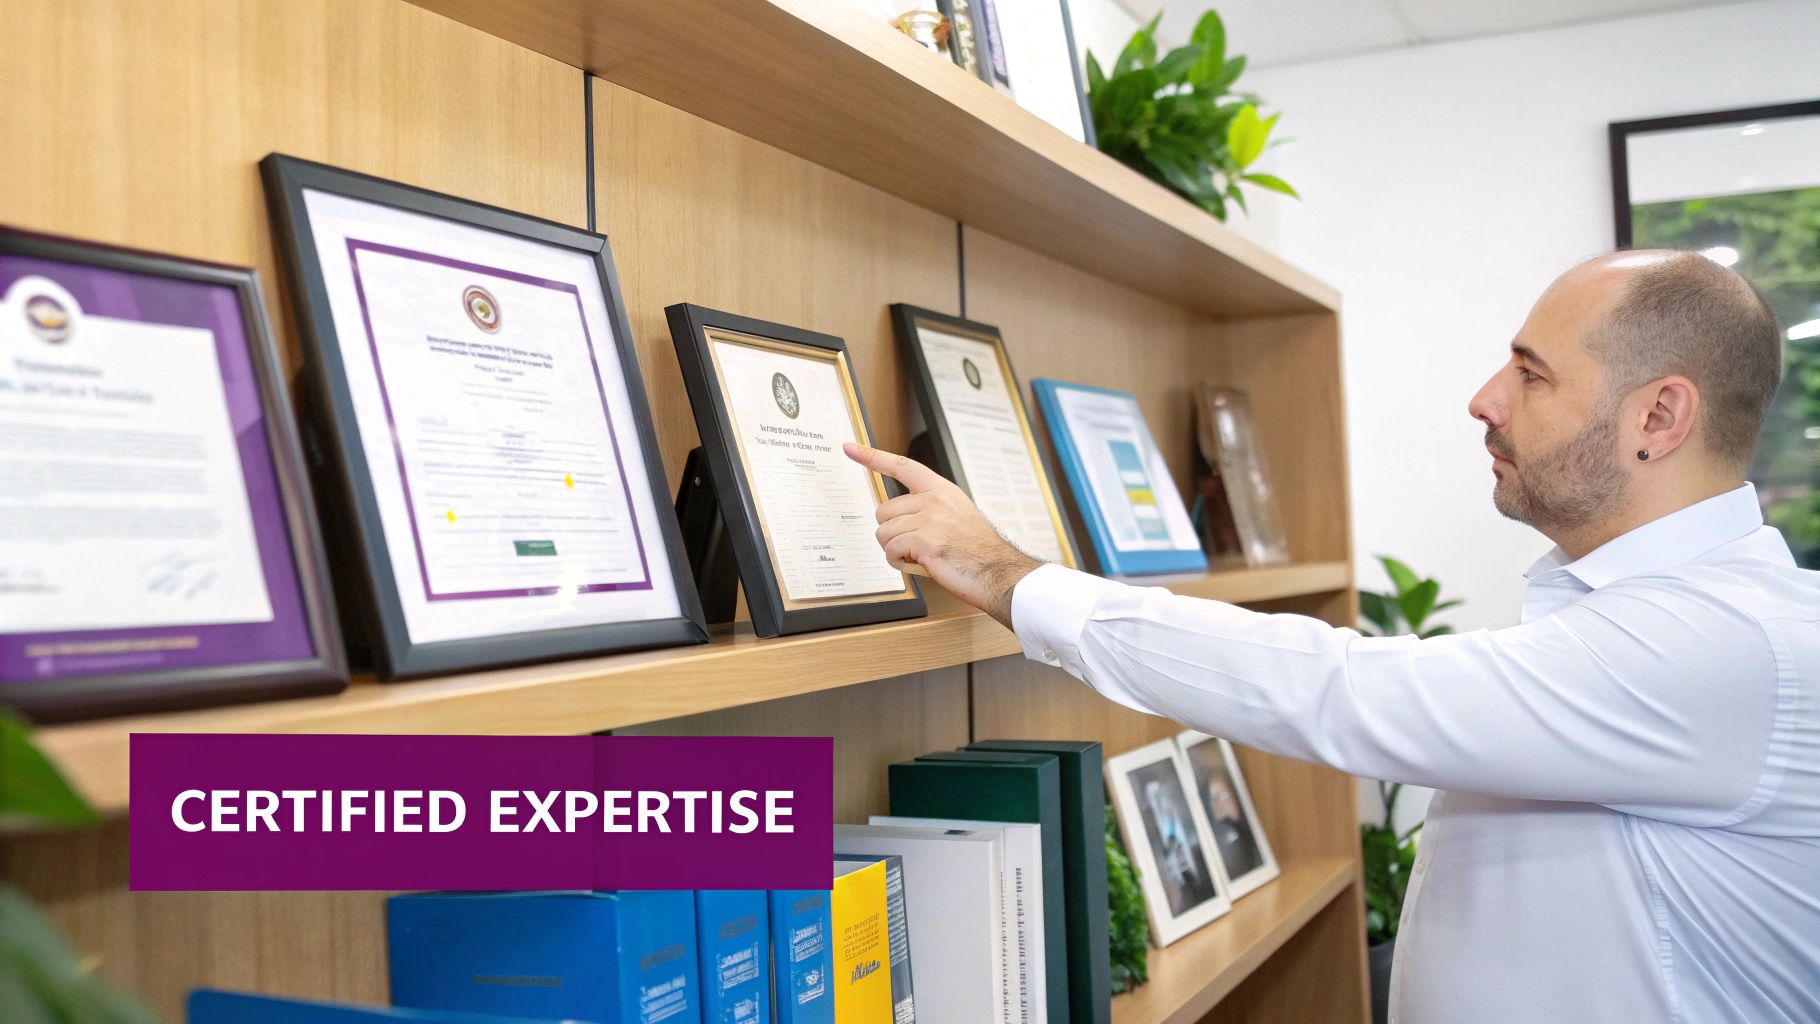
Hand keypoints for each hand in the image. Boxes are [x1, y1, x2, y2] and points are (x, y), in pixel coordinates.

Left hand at [844, 442, 1042, 627]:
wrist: (998, 573)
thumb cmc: (977, 553)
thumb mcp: (956, 518)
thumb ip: (928, 511)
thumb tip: (896, 520)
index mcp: (942, 491)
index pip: (902, 466)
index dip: (872, 456)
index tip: (850, 448)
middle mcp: (935, 500)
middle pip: (883, 512)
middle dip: (892, 534)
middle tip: (915, 547)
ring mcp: (930, 519)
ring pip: (884, 534)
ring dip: (896, 551)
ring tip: (922, 557)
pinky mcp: (925, 541)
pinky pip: (891, 551)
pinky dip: (900, 563)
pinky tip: (921, 565)